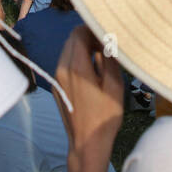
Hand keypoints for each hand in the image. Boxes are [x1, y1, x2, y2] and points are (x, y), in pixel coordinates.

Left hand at [54, 26, 123, 171]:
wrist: (87, 142)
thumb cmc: (105, 115)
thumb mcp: (114, 84)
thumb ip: (109, 58)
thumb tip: (108, 38)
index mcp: (75, 67)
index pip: (78, 33)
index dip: (93, 29)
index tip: (108, 34)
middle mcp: (62, 69)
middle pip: (71, 39)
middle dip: (89, 36)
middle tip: (107, 44)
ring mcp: (57, 78)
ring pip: (67, 50)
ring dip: (83, 47)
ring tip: (101, 57)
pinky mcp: (57, 86)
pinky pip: (65, 63)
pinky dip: (77, 59)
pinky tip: (92, 70)